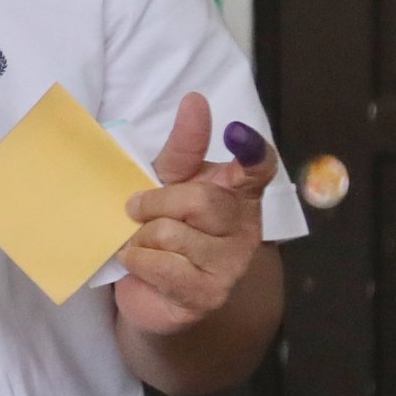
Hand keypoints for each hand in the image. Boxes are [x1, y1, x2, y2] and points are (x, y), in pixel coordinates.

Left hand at [115, 93, 276, 336]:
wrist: (149, 289)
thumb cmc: (162, 226)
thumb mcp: (167, 180)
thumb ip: (182, 147)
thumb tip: (195, 101)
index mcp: (239, 189)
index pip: (259, 166)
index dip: (252, 150)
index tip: (237, 132)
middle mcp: (245, 225)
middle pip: (199, 201)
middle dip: (155, 203)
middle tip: (136, 211)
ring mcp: (232, 264)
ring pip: (174, 235)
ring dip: (141, 237)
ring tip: (140, 242)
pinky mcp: (209, 294)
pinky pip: (163, 267)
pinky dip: (138, 261)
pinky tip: (138, 263)